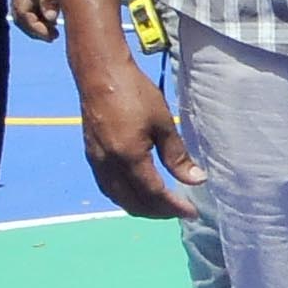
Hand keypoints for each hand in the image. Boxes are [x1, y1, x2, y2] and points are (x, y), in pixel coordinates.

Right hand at [8, 0, 57, 41]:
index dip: (35, 26)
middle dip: (36, 29)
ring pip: (28, 15)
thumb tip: (50, 18)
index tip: (50, 35)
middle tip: (53, 37)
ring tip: (55, 34)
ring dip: (39, 26)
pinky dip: (43, 18)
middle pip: (22, 17)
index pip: (22, 12)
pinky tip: (55, 24)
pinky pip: (36, 9)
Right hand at [76, 54, 204, 220]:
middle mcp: (108, 165)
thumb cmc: (135, 94)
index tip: (192, 212)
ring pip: (118, 197)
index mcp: (128, 158)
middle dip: (158, 212)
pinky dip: (125, 196)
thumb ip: (177, 156)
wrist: (99, 74)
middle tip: (180, 211)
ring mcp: (96, 161)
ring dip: (140, 207)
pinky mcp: (91, 155)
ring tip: (163, 206)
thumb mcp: (163, 124)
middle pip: (133, 202)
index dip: (173, 207)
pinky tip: (139, 192)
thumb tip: (196, 180)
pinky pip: (108, 187)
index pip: (153, 194)